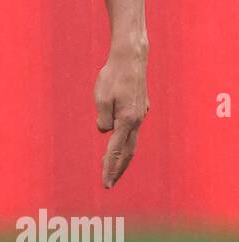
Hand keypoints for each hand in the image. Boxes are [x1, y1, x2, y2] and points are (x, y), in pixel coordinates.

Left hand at [94, 45, 148, 187]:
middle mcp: (136, 121)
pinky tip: (120, 144)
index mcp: (126, 120)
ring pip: (131, 142)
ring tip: (111, 168)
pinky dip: (125, 142)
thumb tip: (105, 131)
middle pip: (127, 152)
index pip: (116, 151)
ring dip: (121, 157)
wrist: (132, 58)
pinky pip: (132, 131)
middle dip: (117, 169)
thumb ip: (103, 118)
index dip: (109, 168)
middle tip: (108, 183)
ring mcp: (141, 115)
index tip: (105, 183)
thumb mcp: (101, 97)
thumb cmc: (113, 76)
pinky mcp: (140, 109)